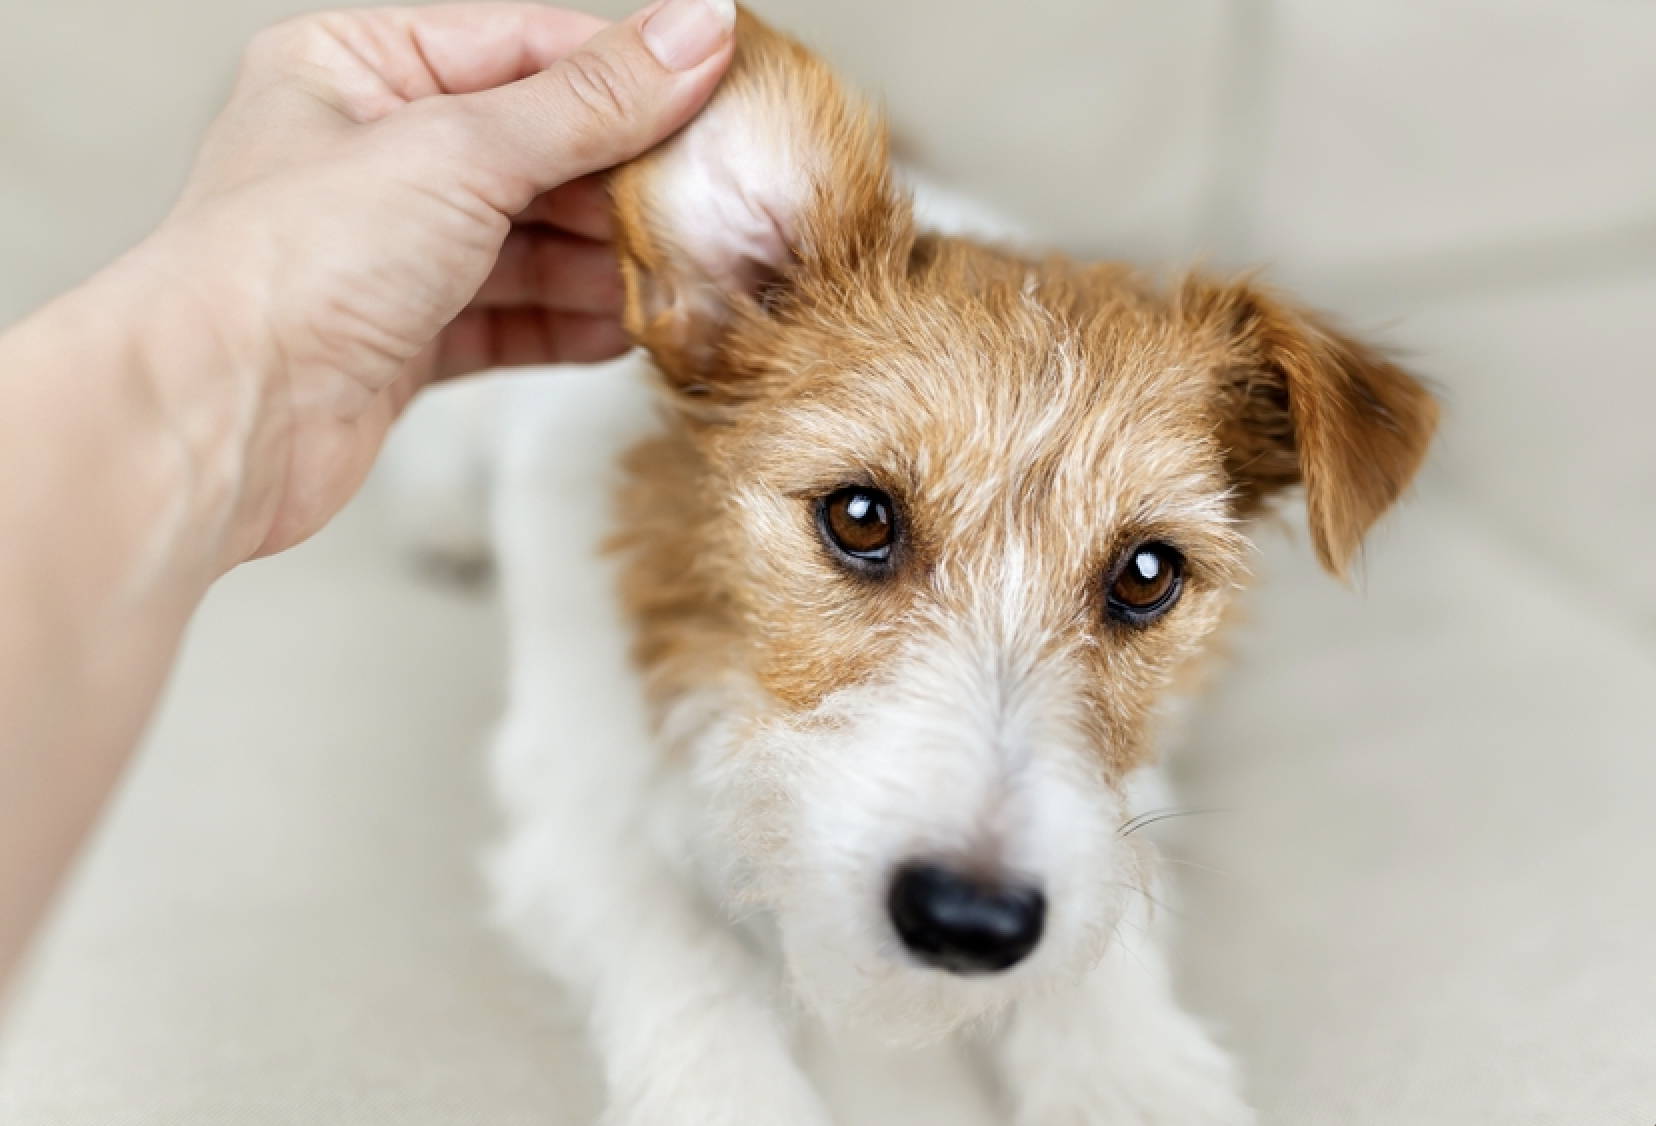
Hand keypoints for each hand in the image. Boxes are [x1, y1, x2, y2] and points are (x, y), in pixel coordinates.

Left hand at [136, 0, 734, 562]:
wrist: (216, 419)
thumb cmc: (290, 263)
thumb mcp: (460, 150)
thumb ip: (587, 101)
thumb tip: (694, 33)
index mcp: (358, 67)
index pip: (526, 49)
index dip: (628, 74)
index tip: (720, 93)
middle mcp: (372, 153)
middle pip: (538, 151)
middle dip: (623, 183)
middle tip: (713, 202)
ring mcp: (389, 250)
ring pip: (531, 242)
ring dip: (608, 263)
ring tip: (686, 274)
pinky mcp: (405, 338)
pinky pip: (512, 318)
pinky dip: (572, 324)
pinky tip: (631, 330)